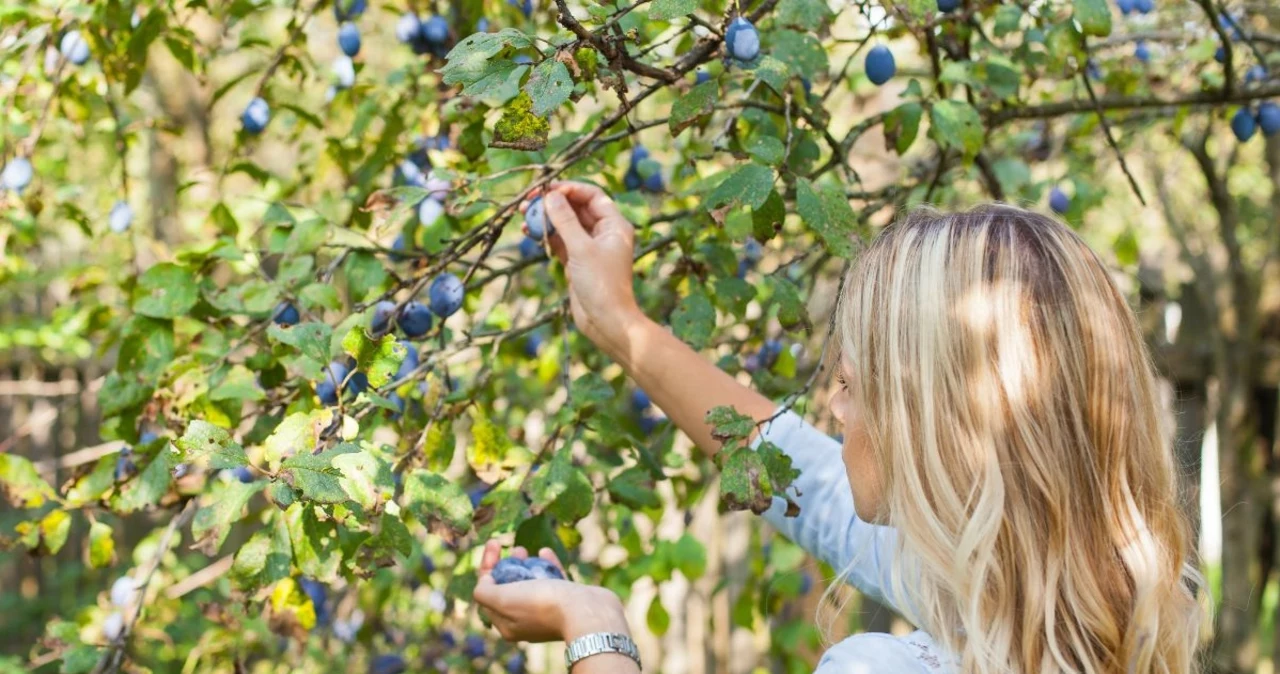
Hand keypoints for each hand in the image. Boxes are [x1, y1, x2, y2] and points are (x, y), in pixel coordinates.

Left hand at [472, 540, 629, 643]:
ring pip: (531, 584)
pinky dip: (547, 566)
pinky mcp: (567, 602)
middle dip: (507, 565)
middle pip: (509, 588)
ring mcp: (548, 612)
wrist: (587, 612)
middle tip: (514, 548)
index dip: (488, 566)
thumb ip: (485, 591)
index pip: (488, 593)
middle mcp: (526, 621)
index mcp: (507, 624)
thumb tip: (485, 581)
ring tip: (525, 550)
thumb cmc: (542, 605)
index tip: (494, 544)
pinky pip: (552, 581)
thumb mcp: (502, 598)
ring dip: (525, 565)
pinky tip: (545, 552)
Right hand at [522, 182, 644, 356]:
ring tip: (524, 215)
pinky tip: (528, 232)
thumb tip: (551, 196)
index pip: (592, 195)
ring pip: (566, 225)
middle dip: (553, 203)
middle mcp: (604, 233)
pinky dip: (546, 236)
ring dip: (546, 219)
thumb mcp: (581, 249)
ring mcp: (590, 248)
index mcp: (614, 225)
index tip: (547, 189)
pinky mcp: (577, 262)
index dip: (569, 189)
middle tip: (529, 201)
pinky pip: (560, 242)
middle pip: (576, 208)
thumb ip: (565, 221)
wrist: (607, 321)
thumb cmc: (602, 284)